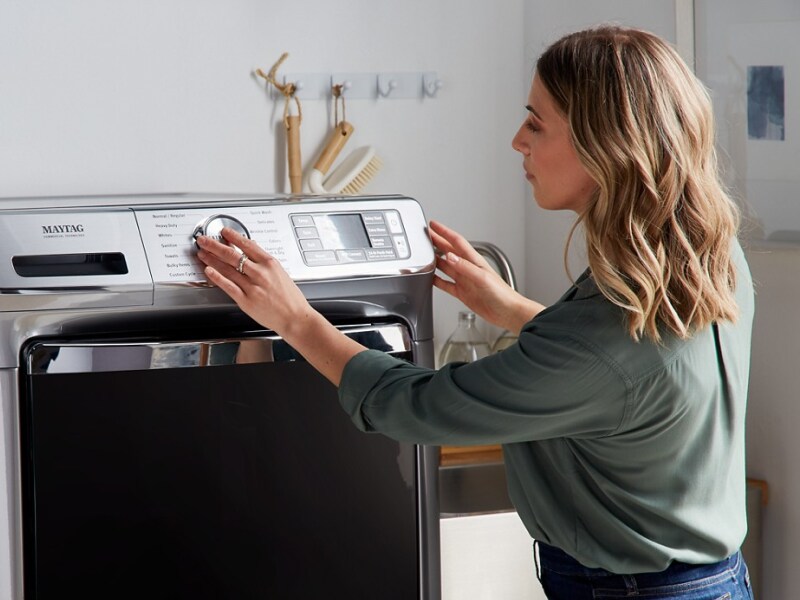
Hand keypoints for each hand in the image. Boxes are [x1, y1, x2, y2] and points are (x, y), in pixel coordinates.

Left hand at [195, 227, 313, 337]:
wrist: (295, 317)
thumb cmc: (291, 298)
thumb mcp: (281, 273)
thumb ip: (265, 261)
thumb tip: (254, 247)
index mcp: (270, 263)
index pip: (247, 245)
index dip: (232, 236)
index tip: (224, 232)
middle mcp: (260, 273)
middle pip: (232, 255)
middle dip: (215, 245)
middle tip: (204, 240)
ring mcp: (252, 286)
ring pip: (227, 268)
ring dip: (212, 259)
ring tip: (202, 253)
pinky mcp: (246, 300)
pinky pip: (228, 286)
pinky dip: (216, 277)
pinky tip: (208, 270)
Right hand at [429, 220, 543, 332]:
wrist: (507, 312)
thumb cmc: (502, 294)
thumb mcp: (483, 278)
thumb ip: (465, 267)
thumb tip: (449, 257)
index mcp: (474, 261)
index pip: (456, 242)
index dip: (444, 232)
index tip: (434, 225)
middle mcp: (468, 269)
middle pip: (448, 251)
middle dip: (437, 242)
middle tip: (425, 235)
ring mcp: (464, 280)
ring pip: (445, 266)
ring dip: (435, 260)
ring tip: (424, 254)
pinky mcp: (462, 293)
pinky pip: (446, 284)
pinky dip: (437, 280)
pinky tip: (431, 278)